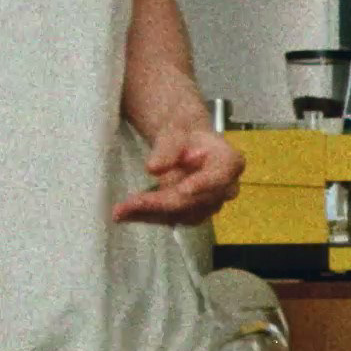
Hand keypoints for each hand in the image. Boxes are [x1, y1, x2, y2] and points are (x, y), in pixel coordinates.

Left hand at [111, 127, 241, 225]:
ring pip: (179, 214)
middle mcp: (225, 189)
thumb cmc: (185, 134)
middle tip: (131, 202)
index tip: (183, 189)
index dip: (203, 184)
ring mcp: (209, 206)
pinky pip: (168, 219)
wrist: (184, 145)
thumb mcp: (175, 131)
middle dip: (160, 202)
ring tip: (120, 211)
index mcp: (230, 163)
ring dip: (148, 213)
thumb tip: (154, 168)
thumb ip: (167, 147)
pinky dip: (145, 216)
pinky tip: (123, 213)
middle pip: (194, 201)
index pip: (220, 176)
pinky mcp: (191, 215)